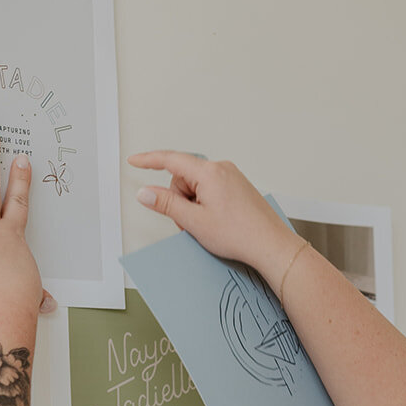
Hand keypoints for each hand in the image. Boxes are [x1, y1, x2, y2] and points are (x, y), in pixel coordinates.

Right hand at [129, 151, 300, 287]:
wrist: (270, 245)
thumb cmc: (240, 234)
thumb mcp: (194, 221)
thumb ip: (166, 204)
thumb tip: (145, 193)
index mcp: (210, 172)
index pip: (170, 160)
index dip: (149, 161)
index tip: (134, 161)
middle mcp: (222, 169)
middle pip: (183, 177)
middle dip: (180, 199)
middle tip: (191, 221)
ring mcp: (232, 177)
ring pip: (196, 186)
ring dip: (193, 205)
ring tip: (208, 224)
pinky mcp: (238, 187)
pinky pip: (210, 190)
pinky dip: (205, 204)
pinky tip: (216, 221)